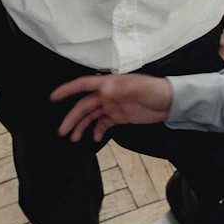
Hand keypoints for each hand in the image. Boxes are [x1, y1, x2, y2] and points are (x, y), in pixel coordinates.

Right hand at [50, 74, 173, 142]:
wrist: (170, 102)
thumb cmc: (154, 90)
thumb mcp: (138, 88)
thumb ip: (120, 88)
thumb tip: (102, 90)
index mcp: (108, 84)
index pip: (83, 85)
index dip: (67, 90)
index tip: (53, 97)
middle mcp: (107, 95)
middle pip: (84, 106)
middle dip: (72, 118)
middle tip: (62, 131)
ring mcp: (112, 106)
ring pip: (91, 116)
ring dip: (81, 126)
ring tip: (72, 138)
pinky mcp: (119, 116)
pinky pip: (103, 124)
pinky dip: (97, 131)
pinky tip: (94, 139)